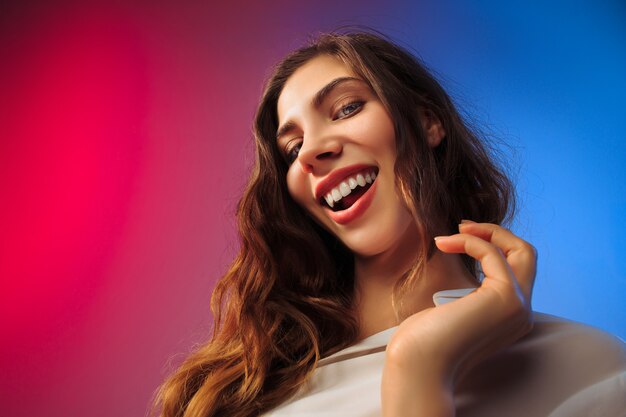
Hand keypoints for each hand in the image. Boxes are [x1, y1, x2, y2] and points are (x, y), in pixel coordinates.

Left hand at [381, 222, 536, 415]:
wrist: (418, 363)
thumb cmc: (424, 340)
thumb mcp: (451, 308)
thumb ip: (466, 292)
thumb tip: (458, 260)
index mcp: (508, 315)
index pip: (516, 268)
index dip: (492, 245)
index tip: (460, 235)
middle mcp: (521, 312)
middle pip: (527, 255)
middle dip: (497, 233)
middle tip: (462, 226)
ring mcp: (517, 306)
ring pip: (522, 250)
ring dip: (485, 232)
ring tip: (453, 232)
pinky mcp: (506, 298)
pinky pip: (494, 253)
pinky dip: (469, 241)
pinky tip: (444, 243)